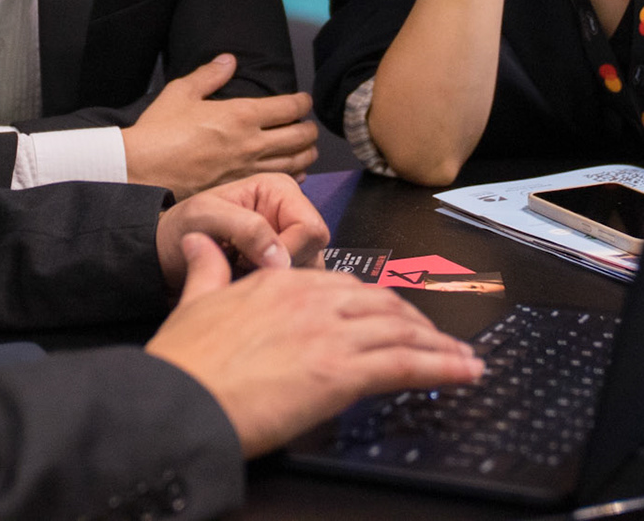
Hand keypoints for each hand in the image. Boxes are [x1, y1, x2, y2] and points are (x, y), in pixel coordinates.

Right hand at [123, 54, 318, 198]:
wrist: (140, 171)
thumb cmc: (158, 130)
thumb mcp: (181, 92)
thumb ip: (209, 75)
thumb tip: (229, 60)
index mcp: (241, 115)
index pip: (289, 107)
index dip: (303, 103)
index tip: (303, 101)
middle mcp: (251, 143)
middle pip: (300, 137)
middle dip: (310, 130)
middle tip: (309, 126)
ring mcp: (247, 169)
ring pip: (295, 163)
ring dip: (307, 154)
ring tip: (308, 149)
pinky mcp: (238, 189)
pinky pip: (277, 183)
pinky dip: (293, 177)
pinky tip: (293, 174)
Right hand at [147, 233, 483, 457]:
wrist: (178, 400)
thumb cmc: (184, 363)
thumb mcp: (193, 302)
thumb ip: (207, 269)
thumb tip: (202, 243)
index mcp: (280, 283)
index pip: (344, 285)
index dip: (375, 302)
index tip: (391, 315)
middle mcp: (312, 300)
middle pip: (382, 304)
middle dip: (414, 322)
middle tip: (434, 338)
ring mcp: (329, 334)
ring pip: (401, 330)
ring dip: (438, 345)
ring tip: (462, 358)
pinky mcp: (341, 372)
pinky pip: (406, 364)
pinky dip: (443, 367)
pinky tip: (465, 371)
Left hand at [155, 172, 331, 289]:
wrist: (163, 252)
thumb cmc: (181, 227)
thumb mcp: (206, 217)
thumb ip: (247, 228)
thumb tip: (281, 256)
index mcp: (280, 190)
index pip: (311, 229)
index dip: (288, 252)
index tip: (254, 262)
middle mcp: (289, 213)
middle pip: (315, 252)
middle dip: (280, 268)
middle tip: (242, 266)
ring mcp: (288, 241)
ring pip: (307, 272)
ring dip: (275, 282)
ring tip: (240, 273)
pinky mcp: (281, 264)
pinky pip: (292, 285)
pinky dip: (271, 292)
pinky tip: (245, 282)